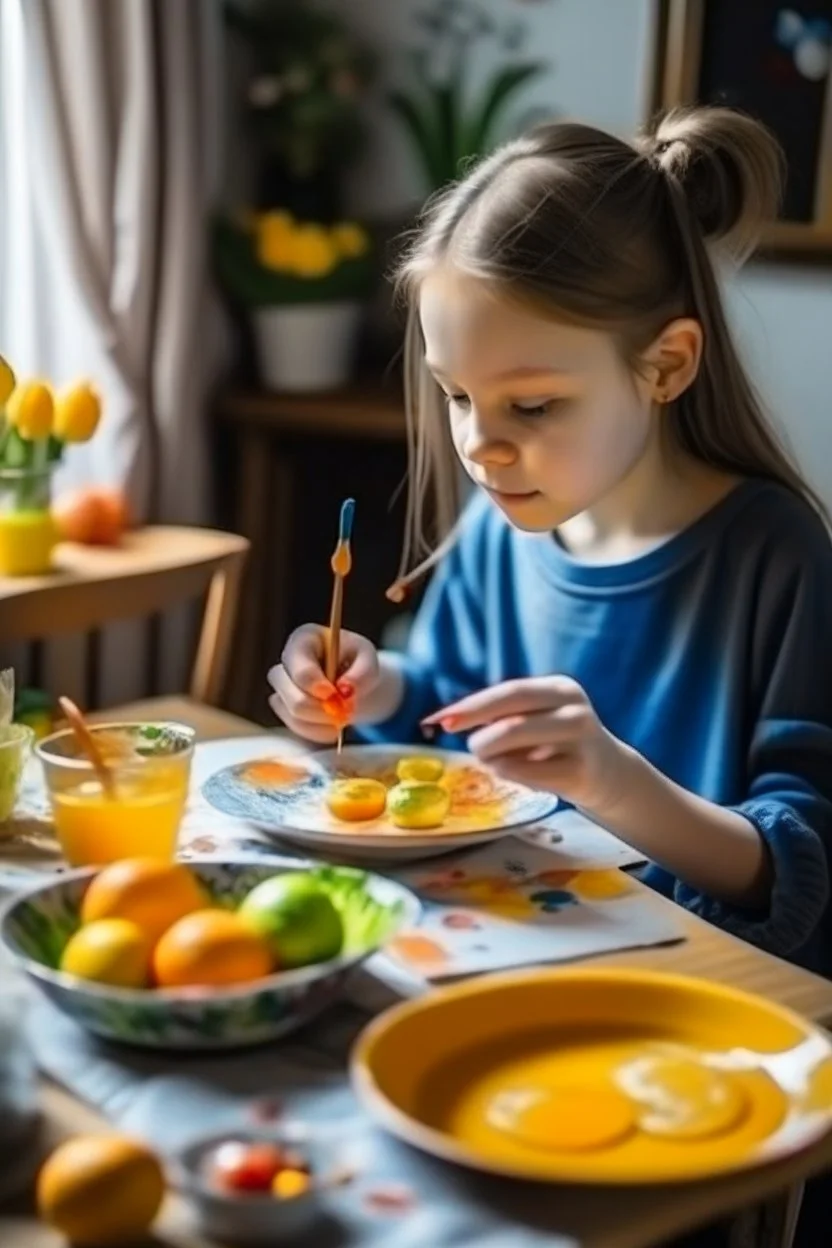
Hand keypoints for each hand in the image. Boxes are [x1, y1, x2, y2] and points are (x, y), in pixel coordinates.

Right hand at [268, 624, 380, 744]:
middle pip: (288, 693)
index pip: (300, 667)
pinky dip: (317, 731)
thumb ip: (363, 671)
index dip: (316, 686)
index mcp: (304, 640)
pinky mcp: (285, 707)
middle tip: (343, 712)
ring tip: (343, 717)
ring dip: (321, 722)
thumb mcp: (368, 657)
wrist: (351, 678)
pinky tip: (334, 726)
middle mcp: (286, 662)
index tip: (336, 695)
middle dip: (318, 709)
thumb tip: (346, 690)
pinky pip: (296, 726)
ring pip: (291, 713)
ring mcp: (282, 686)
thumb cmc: (356, 660)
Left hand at [422, 677, 633, 815]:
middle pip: (511, 719)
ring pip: (516, 746)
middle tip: (471, 748)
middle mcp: (573, 709)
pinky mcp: (581, 772)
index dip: (472, 706)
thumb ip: (502, 714)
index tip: (440, 719)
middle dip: (479, 735)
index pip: (509, 692)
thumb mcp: (538, 717)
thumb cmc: (558, 742)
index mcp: (560, 688)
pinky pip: (528, 774)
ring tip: (496, 761)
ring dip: (493, 756)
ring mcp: (581, 740)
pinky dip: (511, 774)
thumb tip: (446, 718)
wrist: (609, 773)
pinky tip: (517, 773)